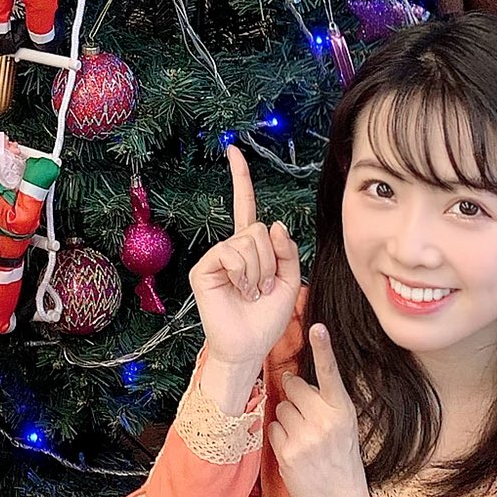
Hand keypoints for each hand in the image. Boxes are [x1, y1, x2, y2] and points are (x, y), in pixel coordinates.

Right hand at [188, 145, 303, 406]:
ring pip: (250, 242)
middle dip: (271, 259)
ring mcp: (217, 256)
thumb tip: (273, 224)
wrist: (249, 346)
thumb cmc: (268, 318)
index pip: (246, 206)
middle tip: (265, 287)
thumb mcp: (291, 280)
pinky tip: (241, 291)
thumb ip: (287, 250)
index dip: (240, 179)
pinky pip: (232, 254)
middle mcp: (232, 247)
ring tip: (253, 293)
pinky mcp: (205, 268)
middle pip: (259, 229)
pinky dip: (244, 274)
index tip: (231, 150)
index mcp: (251, 247)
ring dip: (260, 271)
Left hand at [267, 325, 375, 496]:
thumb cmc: (343, 463)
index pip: (331, 374)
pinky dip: (279, 437)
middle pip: (294, 386)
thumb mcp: (346, 429)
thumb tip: (293, 379)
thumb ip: (326, 404)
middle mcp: (325, 421)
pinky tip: (295, 453)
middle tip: (307, 418)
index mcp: (344, 412)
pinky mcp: (287, 453)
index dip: (323, 348)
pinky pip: (272, 428)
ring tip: (304, 440)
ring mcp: (305, 437)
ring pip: (280, 407)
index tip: (317, 327)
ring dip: (287, 419)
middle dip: (294, 396)